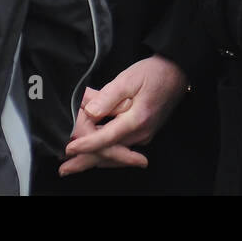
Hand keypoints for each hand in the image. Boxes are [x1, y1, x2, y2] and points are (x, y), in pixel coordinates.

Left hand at [59, 55, 188, 174]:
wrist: (177, 72)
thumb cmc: (155, 72)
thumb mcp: (129, 78)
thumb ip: (109, 96)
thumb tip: (91, 111)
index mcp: (138, 119)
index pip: (106, 138)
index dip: (86, 144)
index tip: (68, 148)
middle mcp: (142, 132)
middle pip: (109, 152)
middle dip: (85, 161)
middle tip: (63, 169)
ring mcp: (145, 134)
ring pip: (115, 153)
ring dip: (94, 160)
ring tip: (73, 166)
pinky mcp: (145, 132)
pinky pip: (123, 149)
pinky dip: (107, 155)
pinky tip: (96, 159)